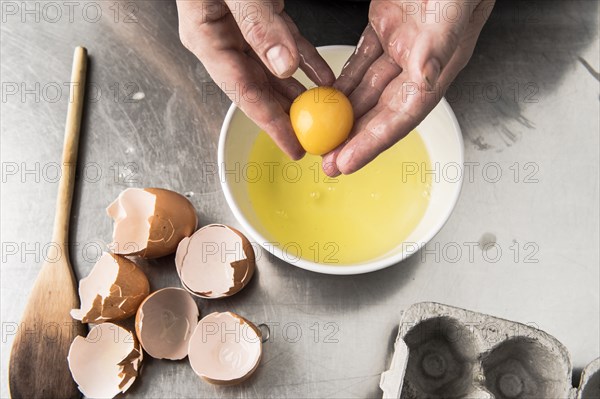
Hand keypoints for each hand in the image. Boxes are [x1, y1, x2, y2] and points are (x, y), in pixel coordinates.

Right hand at [177, 0, 334, 158]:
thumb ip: (256, 22)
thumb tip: (284, 65)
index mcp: (206, 37)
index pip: (242, 91)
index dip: (271, 123)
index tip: (294, 146)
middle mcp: (221, 37)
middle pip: (258, 87)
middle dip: (286, 114)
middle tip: (313, 137)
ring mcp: (238, 27)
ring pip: (273, 69)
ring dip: (298, 90)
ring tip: (322, 110)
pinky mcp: (258, 13)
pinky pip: (284, 42)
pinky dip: (305, 59)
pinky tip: (322, 75)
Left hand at [324, 0, 494, 175]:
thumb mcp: (452, 5)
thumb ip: (441, 42)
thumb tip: (425, 79)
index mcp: (438, 63)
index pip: (402, 114)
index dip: (374, 142)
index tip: (346, 162)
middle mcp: (419, 60)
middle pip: (381, 112)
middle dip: (354, 140)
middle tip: (327, 163)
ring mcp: (402, 43)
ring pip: (367, 90)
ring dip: (345, 116)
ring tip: (323, 138)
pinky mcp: (386, 25)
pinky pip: (360, 61)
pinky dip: (344, 81)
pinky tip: (329, 96)